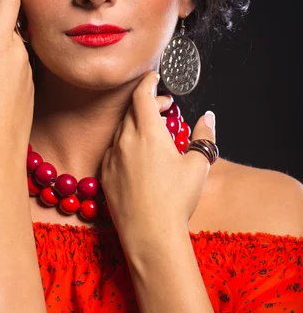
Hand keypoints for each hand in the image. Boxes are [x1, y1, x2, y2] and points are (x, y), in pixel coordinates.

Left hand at [100, 71, 215, 252]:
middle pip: (132, 109)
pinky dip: (125, 143)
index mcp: (148, 132)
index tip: (154, 77)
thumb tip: (208, 118)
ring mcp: (111, 156)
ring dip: (136, 123)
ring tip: (153, 131)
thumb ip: (204, 137)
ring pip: (122, 129)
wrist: (150, 235)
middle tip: (165, 107)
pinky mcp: (104, 173)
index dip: (148, 82)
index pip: (141, 94)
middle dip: (148, 102)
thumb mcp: (198, 166)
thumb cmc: (176, 200)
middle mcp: (125, 139)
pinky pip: (113, 149)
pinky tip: (138, 155)